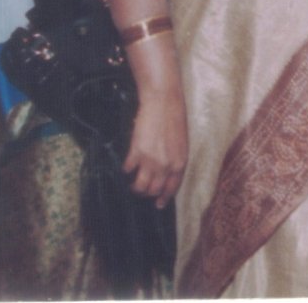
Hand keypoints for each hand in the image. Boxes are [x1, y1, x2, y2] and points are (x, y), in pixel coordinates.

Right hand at [123, 86, 186, 207]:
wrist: (163, 103)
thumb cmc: (174, 119)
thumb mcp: (181, 142)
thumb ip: (174, 159)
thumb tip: (165, 172)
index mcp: (180, 162)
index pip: (172, 188)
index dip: (164, 198)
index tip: (158, 204)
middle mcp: (166, 165)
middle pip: (154, 190)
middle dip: (147, 193)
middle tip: (141, 191)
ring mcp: (150, 161)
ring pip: (140, 186)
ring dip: (135, 187)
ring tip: (132, 183)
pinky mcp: (136, 153)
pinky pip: (128, 169)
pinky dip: (126, 170)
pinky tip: (126, 166)